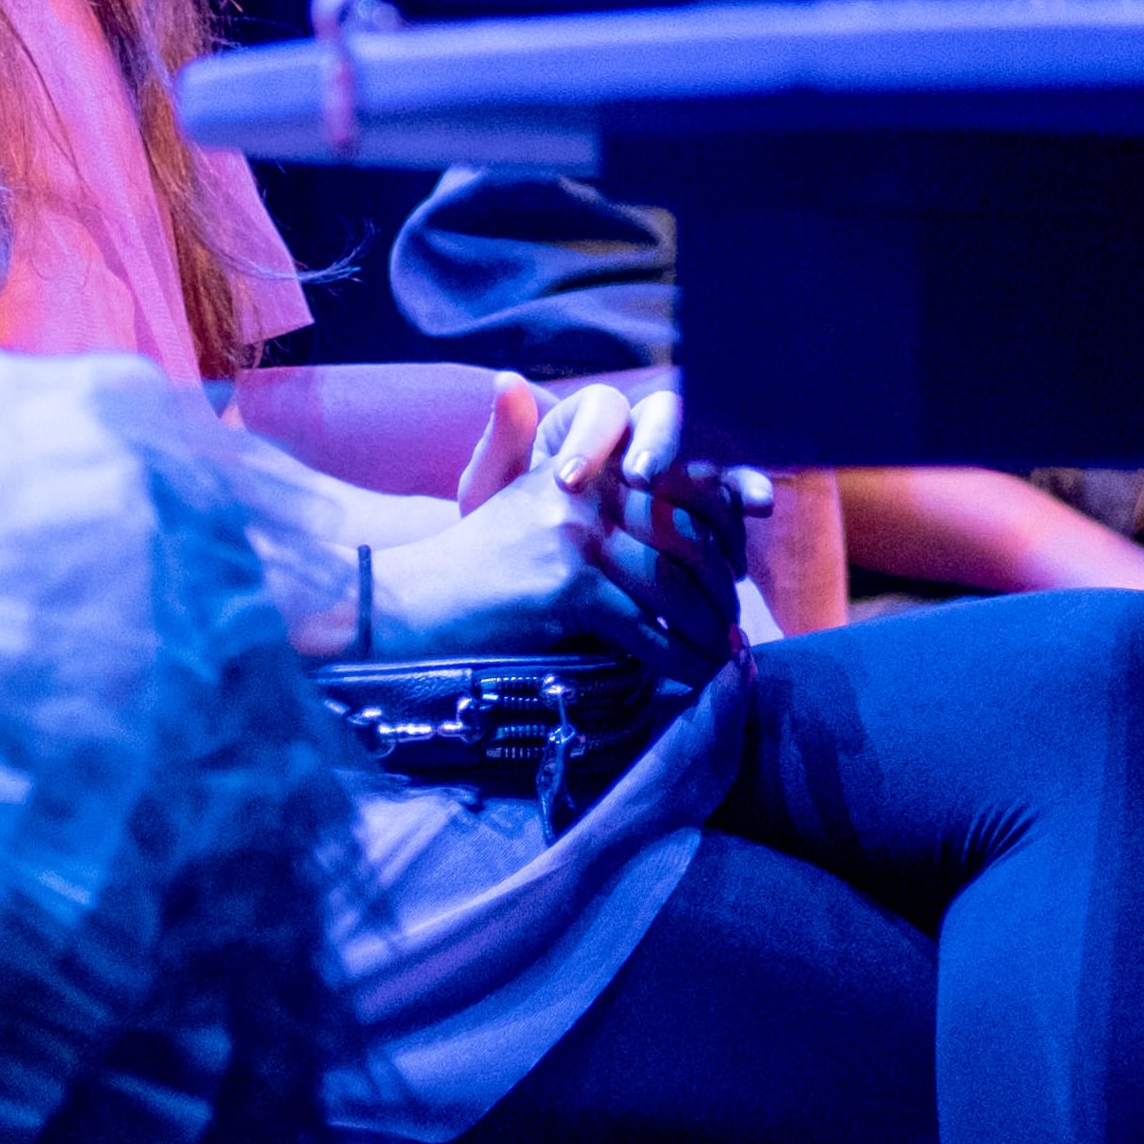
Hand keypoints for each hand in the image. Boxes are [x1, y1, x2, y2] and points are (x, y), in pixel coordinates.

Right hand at [380, 380, 752, 679]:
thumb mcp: (532, 512)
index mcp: (582, 467)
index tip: (736, 569)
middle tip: (736, 623)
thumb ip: (596, 497)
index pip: (679, 484)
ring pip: (675, 586)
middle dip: (722, 586)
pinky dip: (681, 659)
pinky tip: (694, 675)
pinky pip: (648, 629)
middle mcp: (582, 492)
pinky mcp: (566, 587)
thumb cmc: (475, 570)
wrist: (407, 604)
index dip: (721, 528)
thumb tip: (675, 510)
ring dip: (710, 630)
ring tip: (724, 657)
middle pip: (687, 534)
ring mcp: (574, 536)